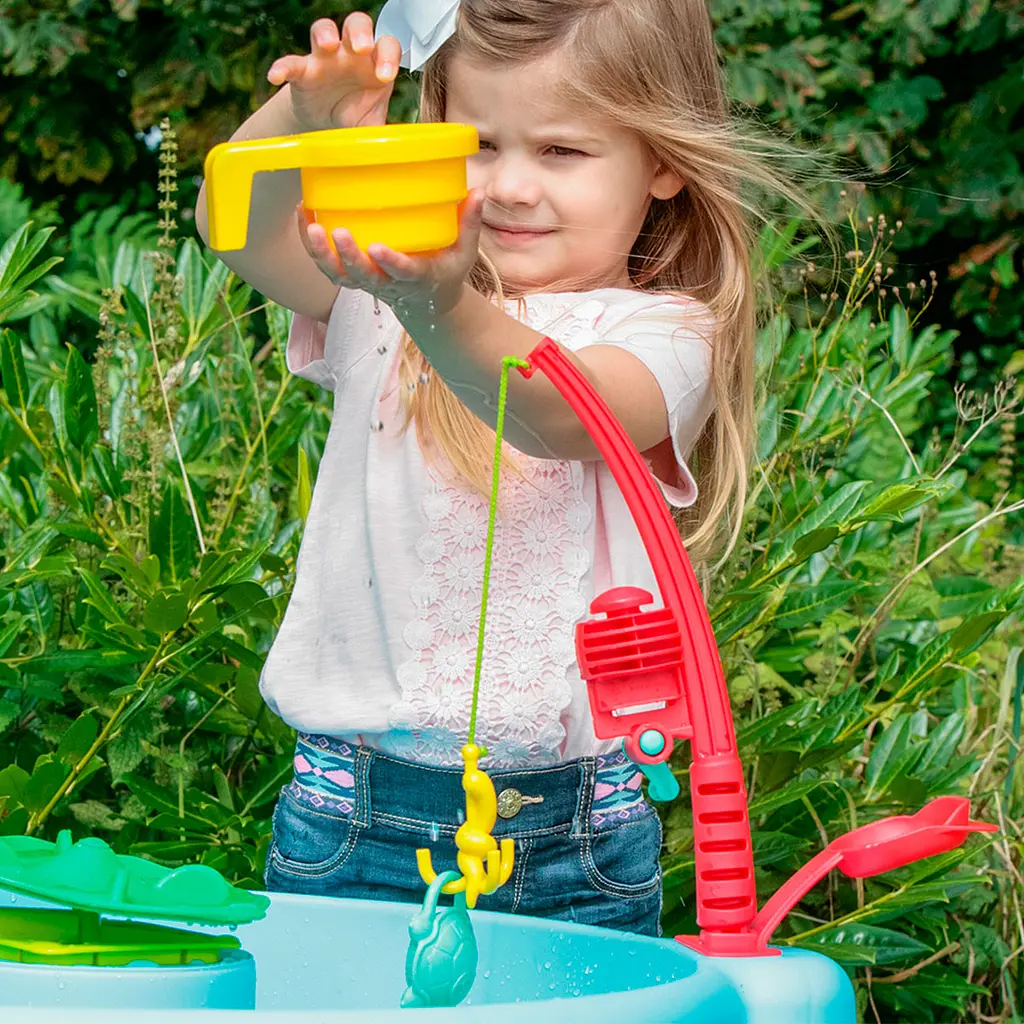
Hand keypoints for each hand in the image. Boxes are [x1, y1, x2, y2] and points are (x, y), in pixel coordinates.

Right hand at [267, 14, 401, 131]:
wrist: (327, 124)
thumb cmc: (355, 115)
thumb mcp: (373, 125)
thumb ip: (387, 134)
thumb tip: (403, 151)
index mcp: (375, 63)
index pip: (387, 46)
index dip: (388, 56)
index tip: (385, 77)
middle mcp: (352, 53)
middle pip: (358, 24)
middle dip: (360, 32)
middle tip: (362, 48)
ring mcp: (326, 57)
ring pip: (325, 28)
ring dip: (326, 33)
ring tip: (328, 45)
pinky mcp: (302, 71)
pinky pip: (290, 62)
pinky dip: (283, 67)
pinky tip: (276, 77)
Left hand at [296, 189, 485, 318]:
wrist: (426, 304)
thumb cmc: (445, 271)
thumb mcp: (464, 253)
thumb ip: (469, 224)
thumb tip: (477, 192)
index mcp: (417, 278)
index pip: (403, 273)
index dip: (390, 262)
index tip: (378, 248)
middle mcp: (388, 283)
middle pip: (363, 276)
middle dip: (348, 257)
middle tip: (336, 232)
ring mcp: (367, 281)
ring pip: (339, 275)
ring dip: (321, 254)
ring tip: (311, 225)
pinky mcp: (353, 276)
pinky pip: (328, 265)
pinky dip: (312, 245)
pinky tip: (305, 217)